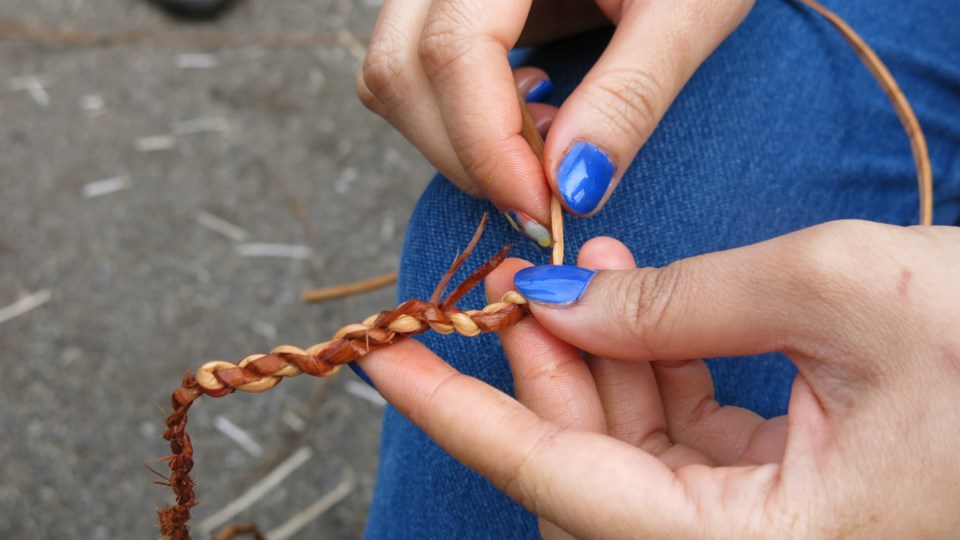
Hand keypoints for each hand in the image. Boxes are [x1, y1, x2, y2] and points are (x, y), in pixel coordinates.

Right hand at [357, 0, 753, 235]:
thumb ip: (629, 95)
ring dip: (454, 140)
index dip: (489, 145)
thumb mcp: (687, 12)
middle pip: (401, 69)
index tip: (543, 210)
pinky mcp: (449, 8)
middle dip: (466, 155)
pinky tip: (526, 112)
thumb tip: (570, 190)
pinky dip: (454, 119)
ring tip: (544, 140)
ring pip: (393, 76)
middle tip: (545, 192)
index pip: (453, 48)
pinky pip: (411, 73)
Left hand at [357, 221, 959, 537]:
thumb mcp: (839, 292)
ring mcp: (765, 530)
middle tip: (516, 282)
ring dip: (596, 356)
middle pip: (588, 469)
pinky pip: (680, 438)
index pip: (561, 483)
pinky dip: (650, 366)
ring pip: (629, 452)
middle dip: (541, 369)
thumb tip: (563, 305)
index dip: (465, 413)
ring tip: (583, 271)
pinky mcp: (779, 494)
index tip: (391, 363)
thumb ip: (684, 302)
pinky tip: (635, 298)